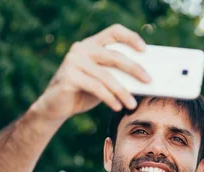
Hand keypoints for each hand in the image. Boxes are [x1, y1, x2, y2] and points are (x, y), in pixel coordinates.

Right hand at [30, 24, 150, 121]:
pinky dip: (109, 98)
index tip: (145, 50)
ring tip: (132, 104)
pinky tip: (117, 106)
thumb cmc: (84, 92)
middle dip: (134, 68)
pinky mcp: (68, 76)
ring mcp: (73, 61)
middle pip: (114, 55)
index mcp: (91, 44)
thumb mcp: (103, 80)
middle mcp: (82, 48)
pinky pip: (95, 87)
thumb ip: (117, 74)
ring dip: (122, 91)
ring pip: (106, 76)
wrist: (56, 106)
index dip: (131, 38)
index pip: (114, 32)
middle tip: (148, 80)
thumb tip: (144, 78)